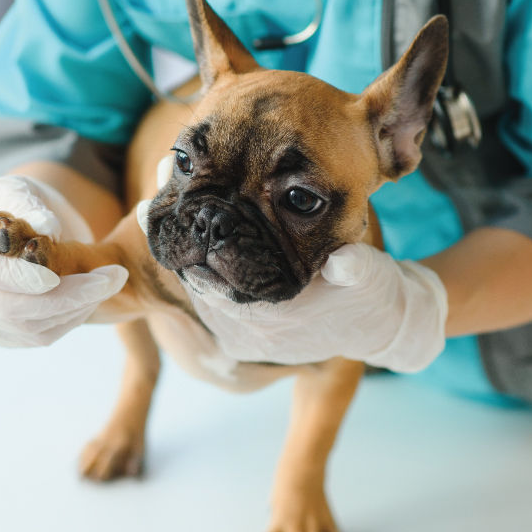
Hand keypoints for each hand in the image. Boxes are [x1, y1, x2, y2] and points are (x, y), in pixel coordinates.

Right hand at [0, 175, 126, 346]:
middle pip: (9, 308)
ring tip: (109, 280)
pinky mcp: (4, 335)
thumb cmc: (20, 204)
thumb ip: (29, 204)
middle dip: (65, 296)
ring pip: (30, 328)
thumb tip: (48, 228)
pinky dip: (72, 319)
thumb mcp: (20, 189)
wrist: (24, 230)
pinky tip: (92, 297)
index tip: (55, 277)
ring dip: (77, 308)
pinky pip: (41, 337)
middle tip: (111, 277)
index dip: (15, 278)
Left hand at [137, 154, 445, 371]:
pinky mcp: (243, 329)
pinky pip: (208, 292)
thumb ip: (356, 270)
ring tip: (159, 202)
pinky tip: (184, 225)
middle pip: (195, 283)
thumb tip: (346, 265)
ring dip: (180, 250)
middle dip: (174, 240)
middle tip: (152, 195)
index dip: (186, 247)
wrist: (379, 326)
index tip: (160, 206)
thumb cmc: (372, 295)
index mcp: (272, 323)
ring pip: (197, 286)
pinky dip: (194, 261)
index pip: (211, 285)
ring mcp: (242, 335)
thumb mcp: (371, 278)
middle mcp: (248, 335)